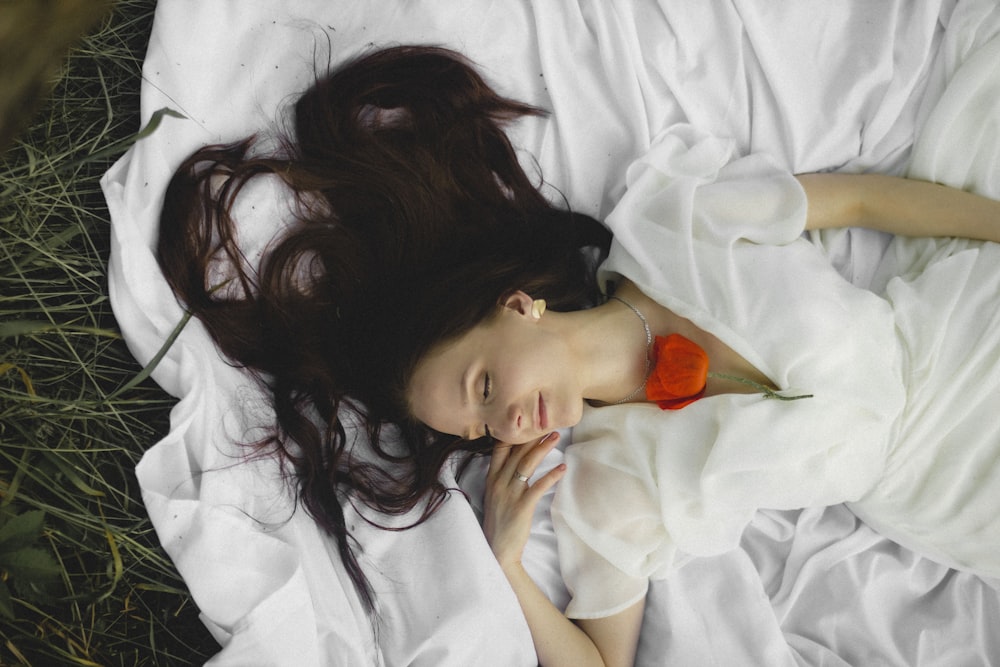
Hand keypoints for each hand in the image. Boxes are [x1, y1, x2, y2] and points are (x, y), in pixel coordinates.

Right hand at [482, 432, 565, 570]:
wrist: (498, 550)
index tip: (527, 420)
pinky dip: (552, 475)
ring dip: (543, 448)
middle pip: (516, 452)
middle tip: (548, 423)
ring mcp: (509, 494)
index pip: (499, 449)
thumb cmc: (499, 523)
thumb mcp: (495, 496)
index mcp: (491, 478)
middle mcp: (498, 482)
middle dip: (533, 436)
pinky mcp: (522, 506)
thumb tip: (518, 464)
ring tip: (556, 437)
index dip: (513, 433)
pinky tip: (563, 468)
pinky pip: (538, 486)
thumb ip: (503, 479)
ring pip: (527, 463)